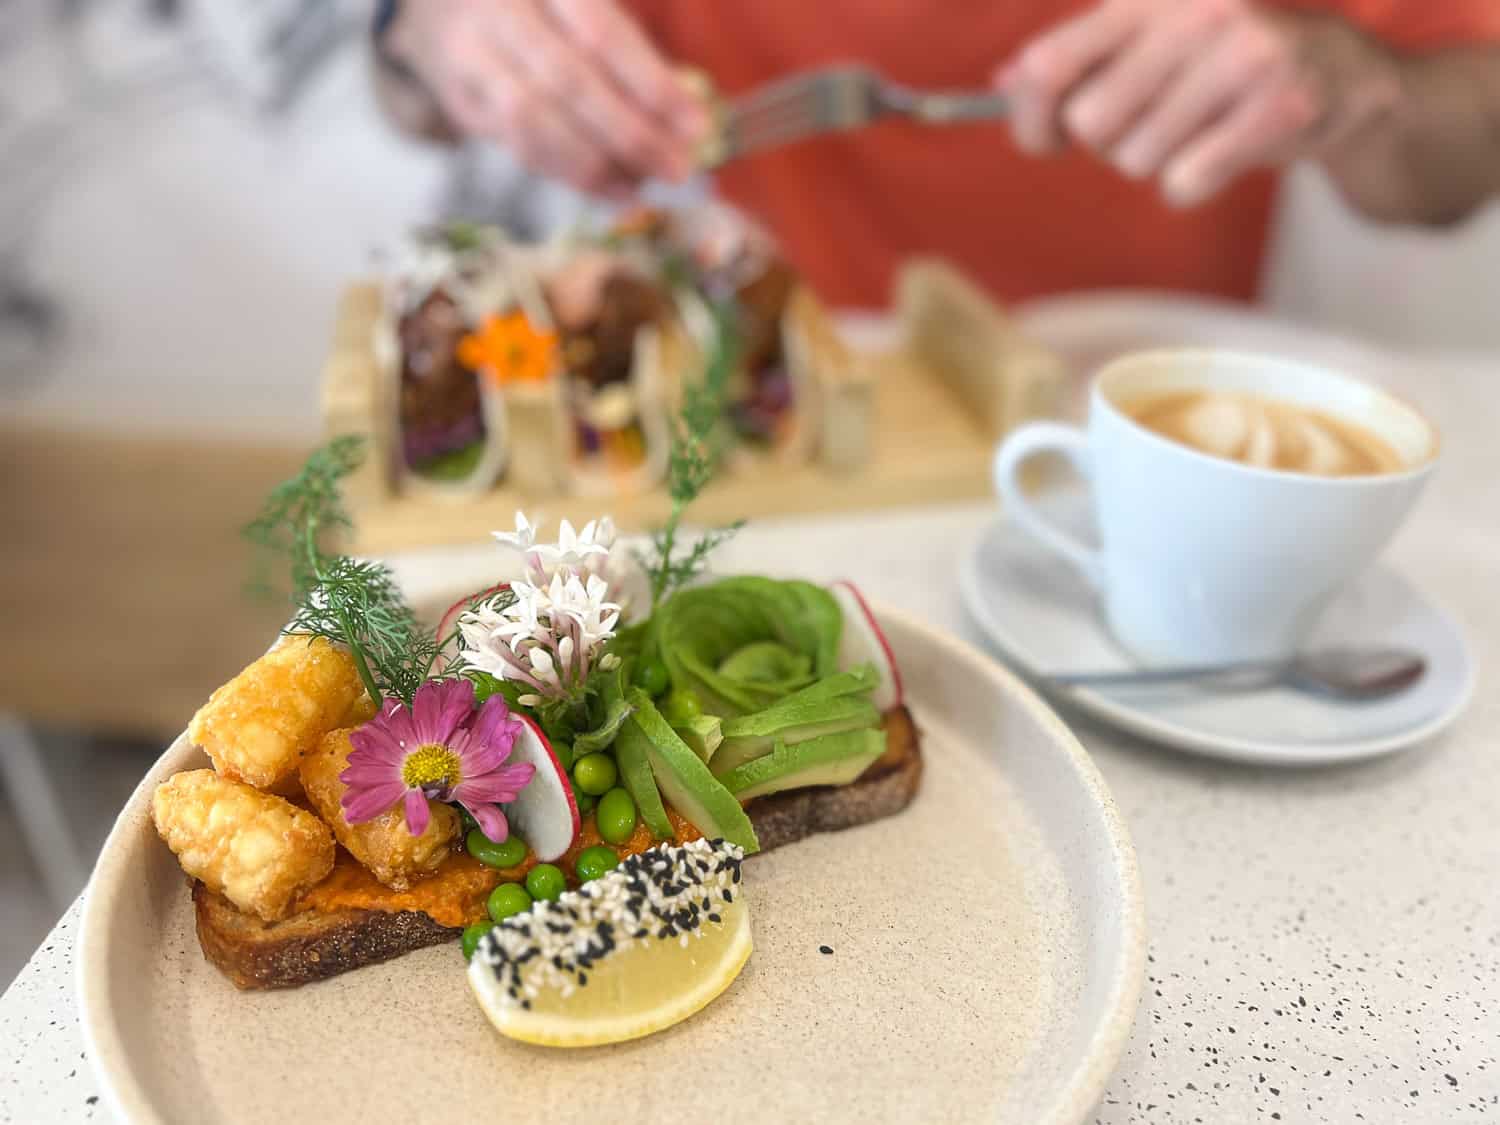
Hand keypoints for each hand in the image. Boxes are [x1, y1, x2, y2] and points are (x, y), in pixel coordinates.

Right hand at [385, 0, 707, 196]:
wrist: (448, 8)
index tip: (697, 126)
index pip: (601, 32)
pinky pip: (517, 145)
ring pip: (534, 119)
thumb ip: (628, 53)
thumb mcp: (581, 7)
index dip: (652, 84)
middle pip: (570, 81)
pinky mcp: (460, 98)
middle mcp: (501, 9)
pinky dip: (568, 174)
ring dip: (596, 164)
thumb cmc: (543, 11)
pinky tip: (610, 190)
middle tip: (677, 168)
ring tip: (643, 187)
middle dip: (630, 134)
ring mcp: (472, 54)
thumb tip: (685, 118)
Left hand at [997, 0, 1398, 206]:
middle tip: (1154, 126)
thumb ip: (1079, 59)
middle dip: (1110, 142)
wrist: (1345, 78)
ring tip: (1202, 130)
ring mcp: (1243, 54)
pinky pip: (1183, 183)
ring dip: (1158, 163)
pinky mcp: (1280, 105)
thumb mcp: (1151, 43)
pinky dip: (1193, 185)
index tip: (1045, 138)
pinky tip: (1226, 152)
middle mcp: (1195, 11)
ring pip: (1135, 159)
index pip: (1048, 65)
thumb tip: (1004, 84)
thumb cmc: (1227, 65)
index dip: (1032, 117)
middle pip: (1089, 124)